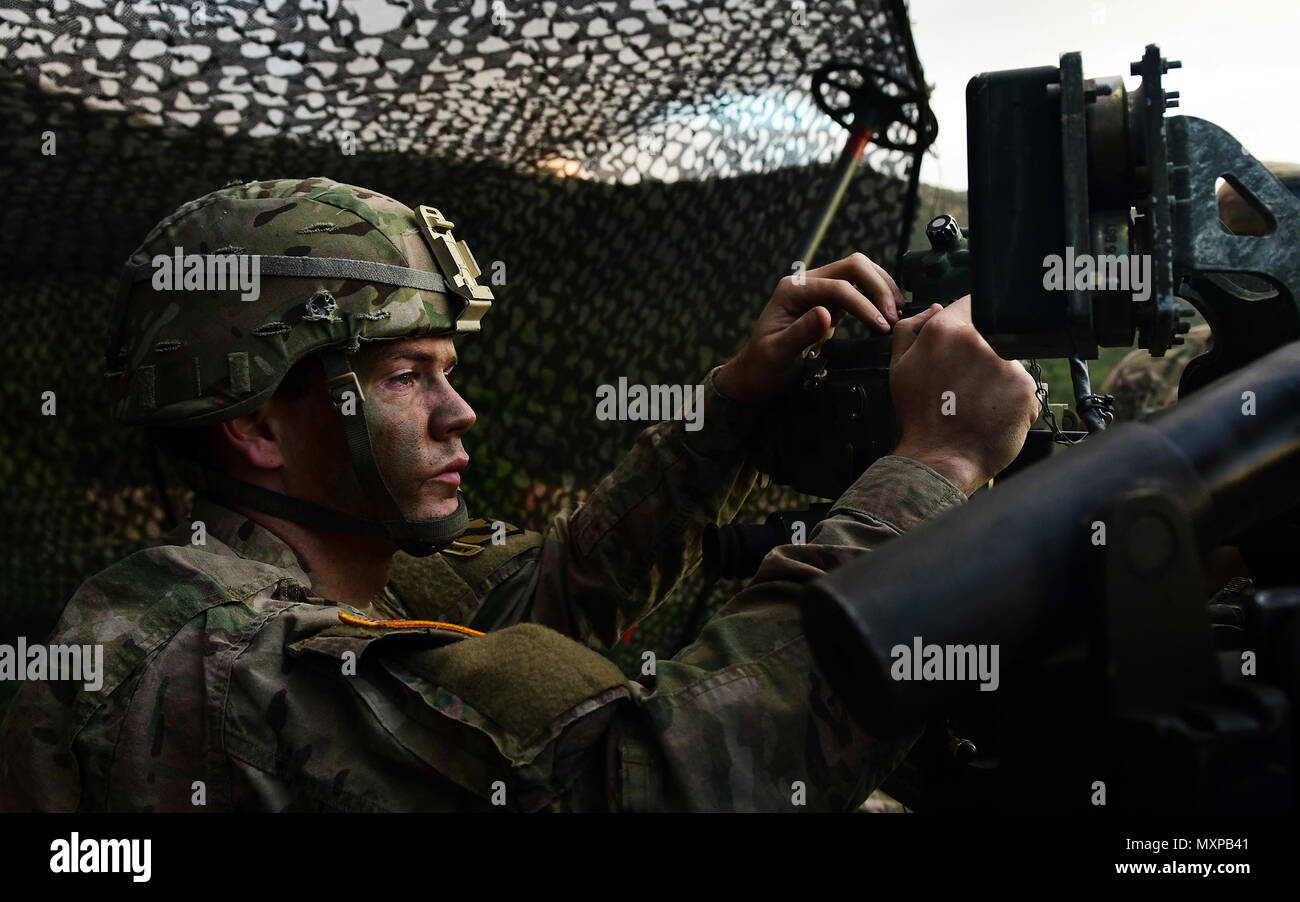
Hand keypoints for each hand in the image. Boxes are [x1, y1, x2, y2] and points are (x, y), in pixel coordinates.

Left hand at [715, 253, 902, 403]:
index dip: (863, 303)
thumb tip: (826, 314)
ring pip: (860, 273)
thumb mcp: (777, 353)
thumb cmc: (763, 365)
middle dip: (878, 287)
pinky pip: (859, 290)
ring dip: (882, 289)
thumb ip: (800, 333)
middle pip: (853, 266)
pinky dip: (877, 298)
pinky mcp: (830, 303)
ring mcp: (820, 290)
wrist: (756, 374)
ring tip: (896, 314)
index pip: (837, 285)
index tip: (880, 325)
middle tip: (893, 316)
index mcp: (792, 289)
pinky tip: (887, 314)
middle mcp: (807, 283)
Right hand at [888, 296, 1040, 495]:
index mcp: (944, 331)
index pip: (972, 304)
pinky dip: (1013, 401)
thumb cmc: (920, 418)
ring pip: (1010, 361)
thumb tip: (933, 308)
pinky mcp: (1026, 388)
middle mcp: (978, 341)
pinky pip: (1024, 388)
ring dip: (1000, 378)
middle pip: (993, 334)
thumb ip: (911, 330)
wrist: (940, 460)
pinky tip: (994, 415)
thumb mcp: (899, 368)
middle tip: (969, 384)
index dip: (972, 320)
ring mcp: (1005, 364)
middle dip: (985, 353)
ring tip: (979, 404)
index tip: (970, 339)